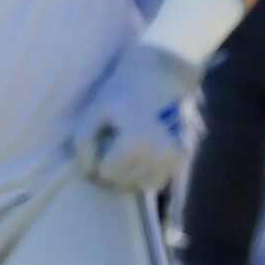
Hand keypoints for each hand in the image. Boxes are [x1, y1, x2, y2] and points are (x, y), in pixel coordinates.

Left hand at [71, 43, 198, 192]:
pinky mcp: (181, 158)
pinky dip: (143, 174)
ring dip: (127, 174)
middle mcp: (158, 152)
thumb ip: (83, 140)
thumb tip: (87, 170)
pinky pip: (155, 182)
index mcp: (135, 140)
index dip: (96, 160)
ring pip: (139, 186)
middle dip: (112, 168)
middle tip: (111, 144)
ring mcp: (172, 157)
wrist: (156, 78)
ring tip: (124, 150)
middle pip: (122, 182)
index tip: (99, 143)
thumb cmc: (120, 93)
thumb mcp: (93, 110)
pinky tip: (138, 156)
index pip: (106, 173)